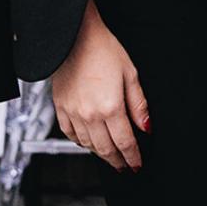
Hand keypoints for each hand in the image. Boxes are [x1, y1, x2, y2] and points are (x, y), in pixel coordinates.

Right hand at [51, 0, 148, 171]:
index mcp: (110, 107)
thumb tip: (146, 127)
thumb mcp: (130, 74)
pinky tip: (88, 142)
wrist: (75, 38)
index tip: (137, 164)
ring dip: (100, 154)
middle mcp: (89, 115)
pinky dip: (81, 143)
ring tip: (110, 156)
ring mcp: (73, 114)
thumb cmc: (103, 50)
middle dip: (118, 161)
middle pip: (105, 149)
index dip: (133, 157)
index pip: (125, 142)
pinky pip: (70, 135)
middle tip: (125, 166)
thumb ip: (138, 104)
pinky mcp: (60, 109)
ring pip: (88, 145)